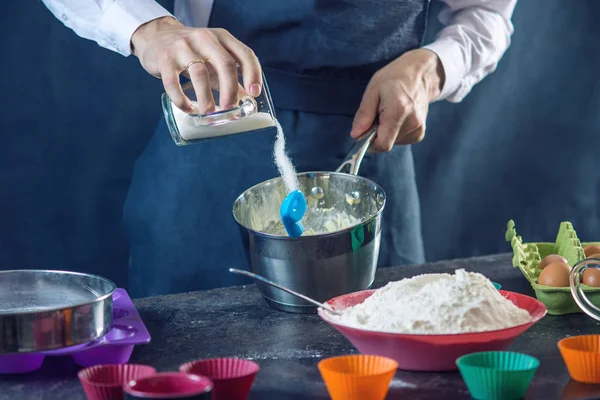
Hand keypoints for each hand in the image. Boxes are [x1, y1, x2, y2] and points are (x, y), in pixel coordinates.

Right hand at [131, 17, 261, 113]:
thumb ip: (230, 77)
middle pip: (225, 64)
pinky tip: (188, 108)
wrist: (156, 36)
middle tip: (230, 109)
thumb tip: (248, 100)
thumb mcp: (214, 58)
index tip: (254, 94)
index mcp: (222, 38)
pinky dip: (181, 99)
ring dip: (206, 98)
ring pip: (199, 74)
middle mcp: (204, 38)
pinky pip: (173, 82)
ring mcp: (183, 47)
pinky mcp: (164, 59)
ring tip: (209, 113)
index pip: (245, 54)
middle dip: (230, 90)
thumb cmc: (192, 51)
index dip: (253, 74)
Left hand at [350, 49, 444, 151]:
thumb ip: (364, 115)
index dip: (369, 142)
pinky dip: (394, 132)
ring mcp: (418, 129)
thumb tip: (356, 135)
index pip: (382, 144)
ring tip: (388, 113)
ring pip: (392, 142)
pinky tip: (396, 117)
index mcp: (398, 111)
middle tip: (377, 114)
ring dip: (385, 132)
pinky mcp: (420, 133)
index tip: (364, 131)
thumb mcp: (373, 91)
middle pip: (386, 143)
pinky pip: (400, 140)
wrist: (419, 74)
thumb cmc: (394, 78)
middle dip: (376, 134)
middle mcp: (412, 123)